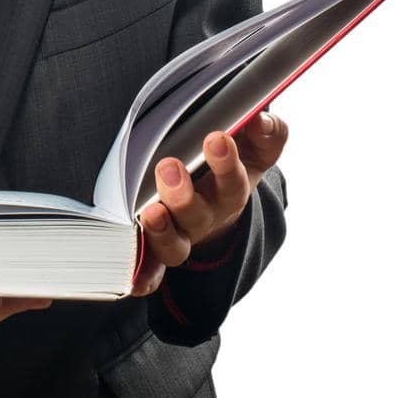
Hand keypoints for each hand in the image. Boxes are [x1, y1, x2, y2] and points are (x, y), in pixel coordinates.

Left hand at [130, 111, 289, 295]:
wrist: (218, 200)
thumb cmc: (231, 163)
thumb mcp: (255, 147)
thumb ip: (266, 131)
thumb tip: (260, 119)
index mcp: (231, 190)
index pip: (234, 180)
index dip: (227, 162)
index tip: (216, 138)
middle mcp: (206, 216)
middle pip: (198, 214)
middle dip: (183, 194)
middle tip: (169, 167)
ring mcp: (182, 236)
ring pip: (174, 245)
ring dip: (162, 230)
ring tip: (150, 212)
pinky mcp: (159, 251)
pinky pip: (152, 272)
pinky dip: (143, 276)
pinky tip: (131, 278)